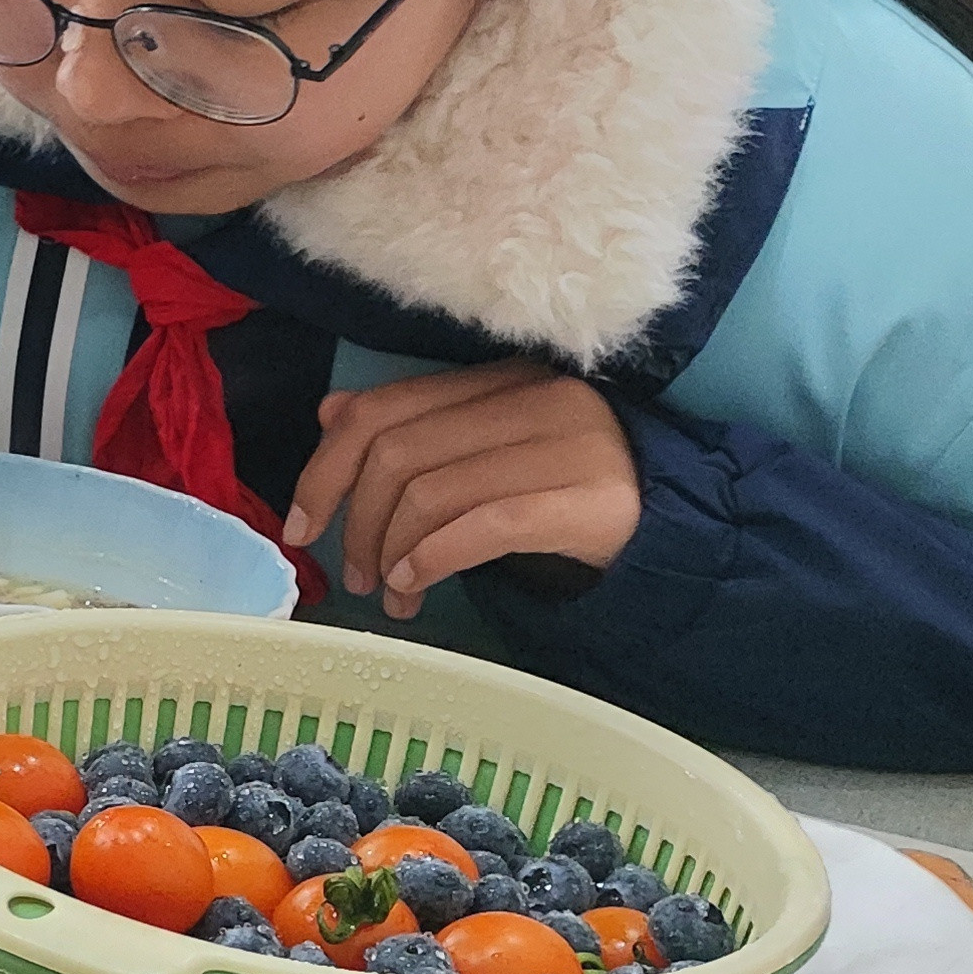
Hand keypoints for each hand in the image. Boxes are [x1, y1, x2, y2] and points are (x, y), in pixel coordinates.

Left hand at [282, 362, 643, 617]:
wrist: (673, 526)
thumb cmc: (563, 493)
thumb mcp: (486, 455)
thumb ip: (419, 430)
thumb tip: (331, 414)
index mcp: (499, 379)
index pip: (383, 409)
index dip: (324, 468)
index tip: (299, 525)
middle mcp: (534, 398)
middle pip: (398, 453)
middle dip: (356, 522)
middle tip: (353, 575)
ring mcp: (569, 446)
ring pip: (434, 492)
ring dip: (392, 553)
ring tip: (391, 594)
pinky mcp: (593, 501)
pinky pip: (487, 526)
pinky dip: (433, 558)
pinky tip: (416, 584)